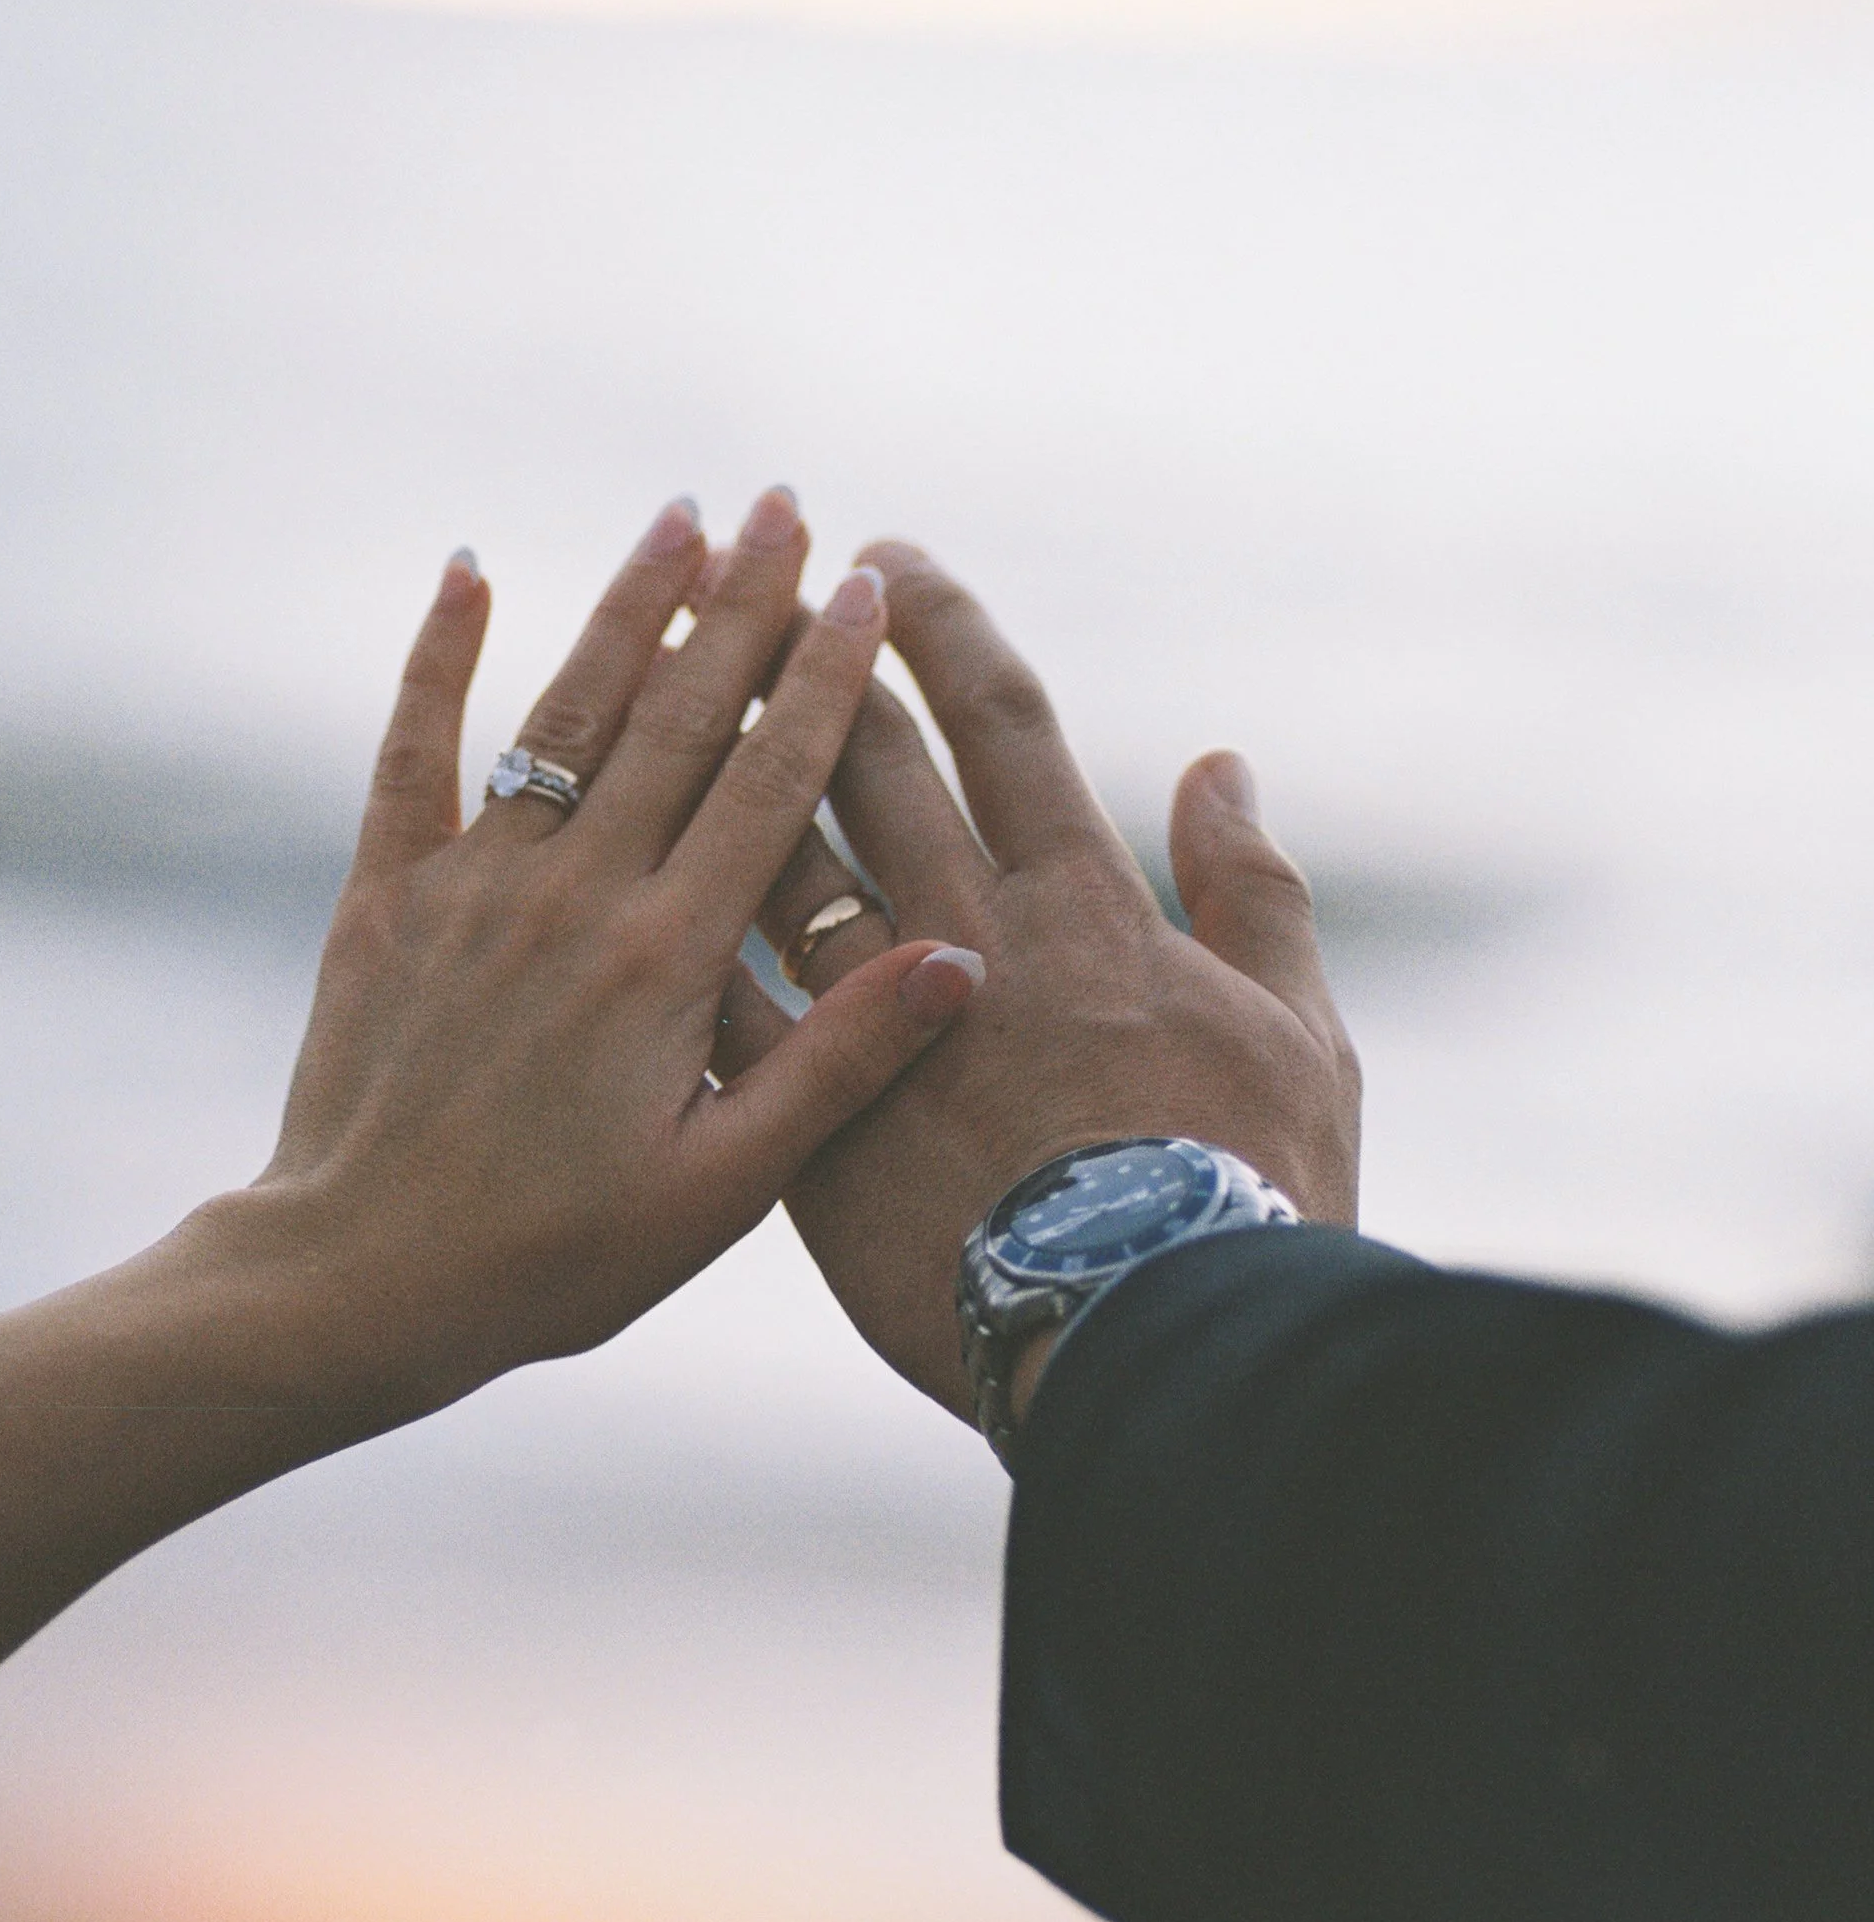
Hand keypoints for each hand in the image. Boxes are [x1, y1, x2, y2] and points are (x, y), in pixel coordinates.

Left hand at [178, 495, 983, 1450]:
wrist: (355, 1284)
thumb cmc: (550, 1261)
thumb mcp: (719, 1191)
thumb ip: (836, 1065)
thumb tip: (956, 957)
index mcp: (666, 964)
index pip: (767, 787)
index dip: (822, 680)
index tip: (865, 589)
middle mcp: (574, 899)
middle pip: (677, 721)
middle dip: (739, 604)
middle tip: (785, 502)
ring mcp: (472, 887)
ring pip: (565, 715)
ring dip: (625, 609)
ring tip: (677, 517)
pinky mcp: (385, 898)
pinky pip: (413, 754)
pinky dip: (437, 660)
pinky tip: (469, 571)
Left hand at [714, 543, 1358, 1423]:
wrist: (1130, 1360)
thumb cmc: (1237, 1212)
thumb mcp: (1298, 1045)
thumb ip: (1256, 896)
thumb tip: (1216, 764)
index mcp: (1074, 912)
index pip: (992, 723)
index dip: (938, 630)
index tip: (889, 562)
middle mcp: (950, 937)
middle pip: (857, 759)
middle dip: (804, 650)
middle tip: (757, 566)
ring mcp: (862, 1029)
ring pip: (763, 846)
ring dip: (718, 738)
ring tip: (674, 645)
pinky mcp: (779, 1113)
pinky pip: (707, 990)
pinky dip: (677, 927)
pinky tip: (623, 861)